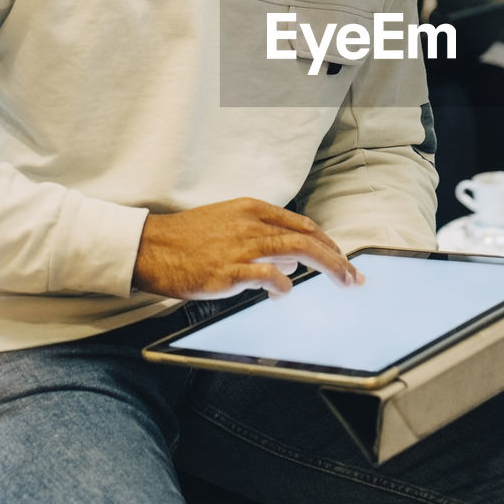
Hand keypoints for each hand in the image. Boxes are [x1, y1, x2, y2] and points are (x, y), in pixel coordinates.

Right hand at [133, 197, 363, 299]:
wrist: (150, 247)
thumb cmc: (187, 240)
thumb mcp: (227, 225)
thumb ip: (261, 238)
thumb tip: (293, 259)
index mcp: (250, 209)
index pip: (301, 223)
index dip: (327, 242)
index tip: (342, 258)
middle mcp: (249, 224)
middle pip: (306, 237)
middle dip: (336, 258)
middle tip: (353, 277)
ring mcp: (239, 247)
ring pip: (296, 251)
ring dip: (325, 268)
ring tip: (340, 282)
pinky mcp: (228, 271)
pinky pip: (267, 276)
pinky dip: (283, 285)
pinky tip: (284, 293)